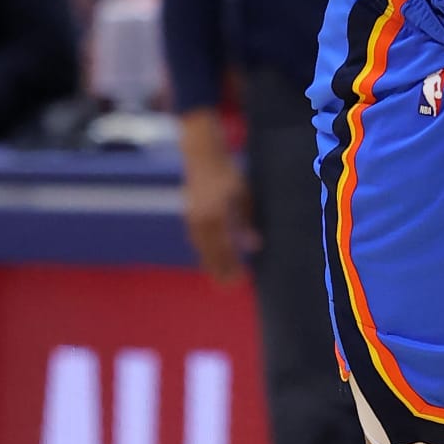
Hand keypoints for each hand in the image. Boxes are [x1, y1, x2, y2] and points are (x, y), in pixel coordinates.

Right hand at [178, 111, 255, 283]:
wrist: (202, 157)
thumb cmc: (228, 174)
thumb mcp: (243, 196)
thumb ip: (246, 222)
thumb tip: (254, 246)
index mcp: (217, 215)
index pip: (226, 248)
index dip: (233, 265)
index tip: (241, 279)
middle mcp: (201, 220)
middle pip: (212, 253)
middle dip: (221, 270)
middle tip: (230, 286)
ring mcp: (192, 218)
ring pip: (201, 248)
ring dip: (211, 264)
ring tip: (220, 278)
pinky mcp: (189, 215)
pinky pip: (196, 240)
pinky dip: (203, 252)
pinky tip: (210, 259)